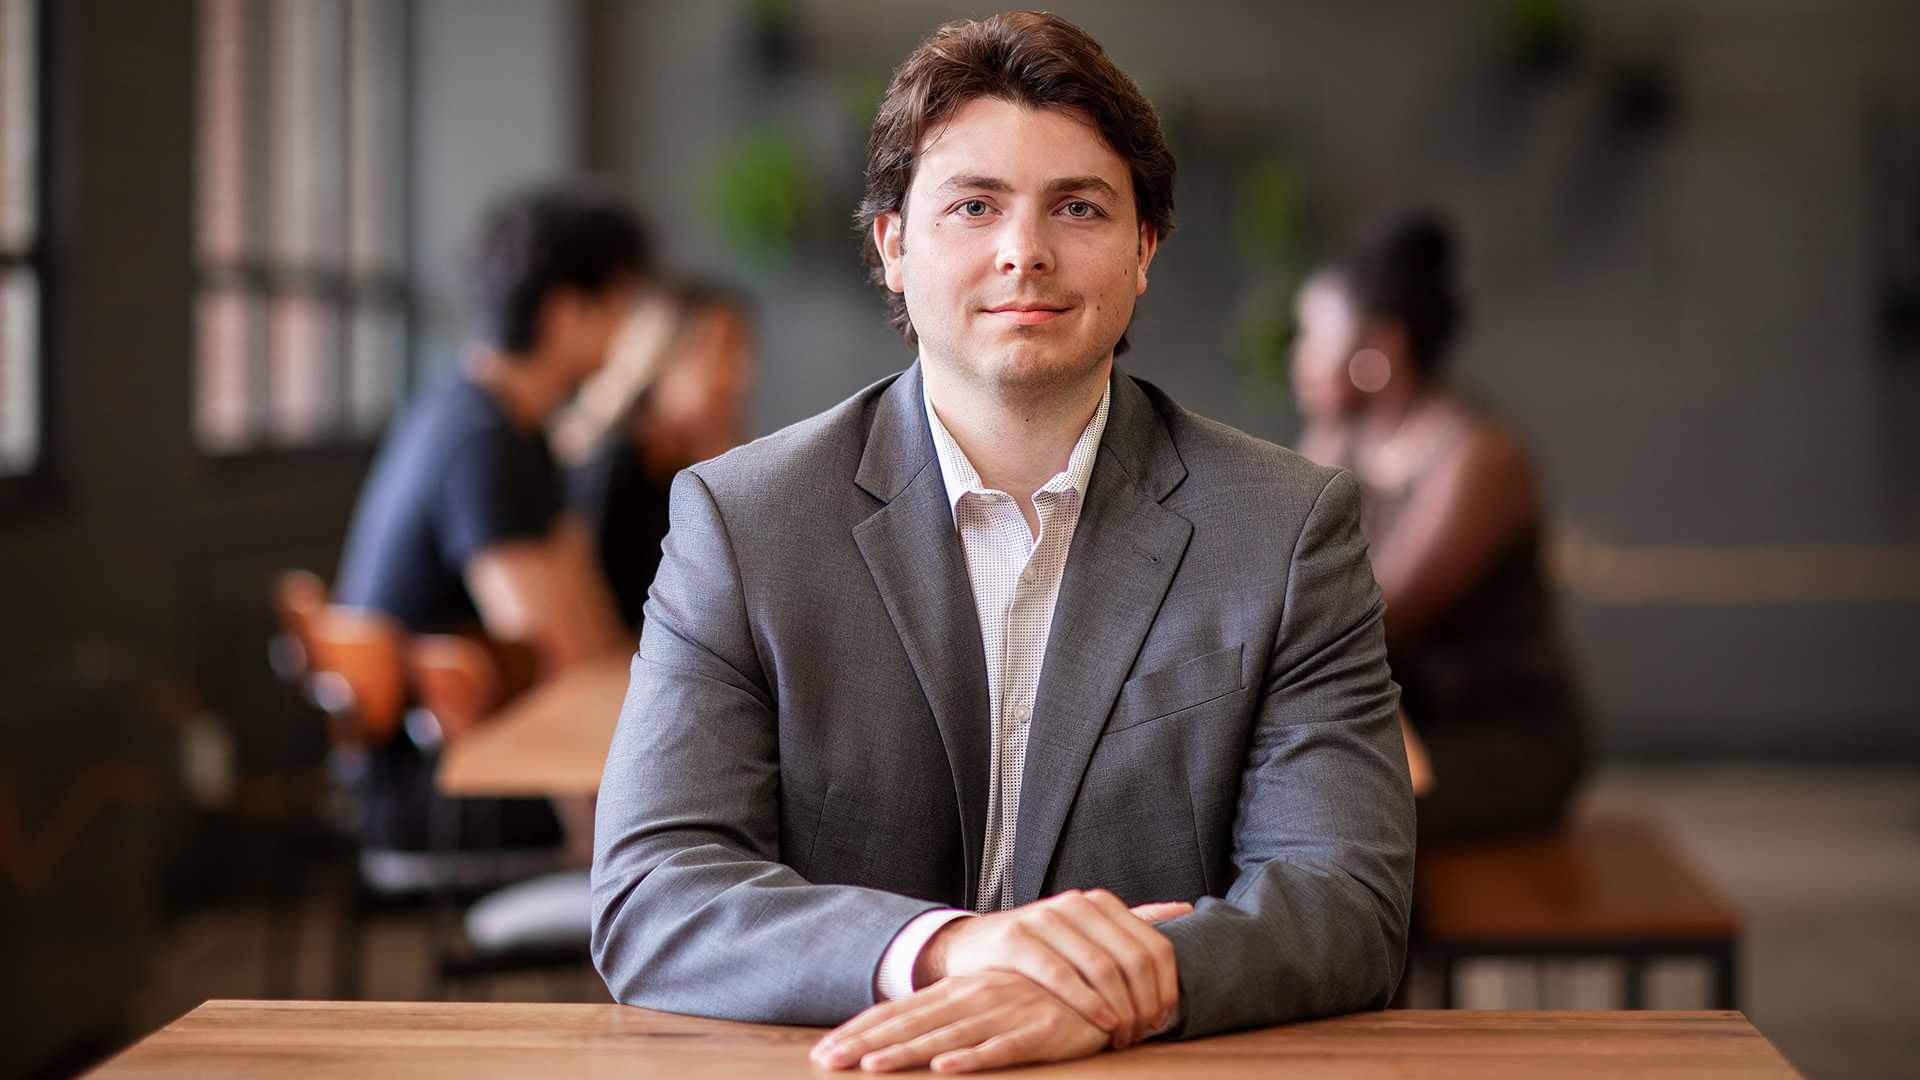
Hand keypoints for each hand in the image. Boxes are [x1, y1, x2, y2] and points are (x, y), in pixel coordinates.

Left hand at [811, 971, 1108, 1072]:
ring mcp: (1005, 1012)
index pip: (898, 1010)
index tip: (823, 1052)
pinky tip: (944, 1069)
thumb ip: (948, 1016)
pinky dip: (972, 1058)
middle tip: (827, 1061)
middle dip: (865, 1043)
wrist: (1102, 981)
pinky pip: (1001, 1047)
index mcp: (957, 991)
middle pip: (910, 1023)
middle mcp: (973, 997)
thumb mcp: (986, 1001)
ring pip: (946, 1036)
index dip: (860, 1030)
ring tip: (872, 1067)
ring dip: (907, 1052)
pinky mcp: (1038, 1030)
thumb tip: (907, 1037)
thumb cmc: (1037, 997)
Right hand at [915, 889, 1189, 1047]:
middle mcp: (1076, 904)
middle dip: (1144, 1003)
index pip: (1153, 944)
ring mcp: (1045, 919)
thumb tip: (1186, 908)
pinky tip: (1101, 1023)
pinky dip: (1087, 1003)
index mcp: (1100, 903)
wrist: (972, 946)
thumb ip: (1132, 921)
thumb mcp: (1086, 931)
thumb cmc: (1039, 946)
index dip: (1166, 985)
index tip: (1164, 1017)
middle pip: (1132, 959)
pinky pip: (1062, 976)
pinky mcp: (1017, 940)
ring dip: (1120, 1009)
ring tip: (1123, 1035)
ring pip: (1101, 968)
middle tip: (1143, 1033)